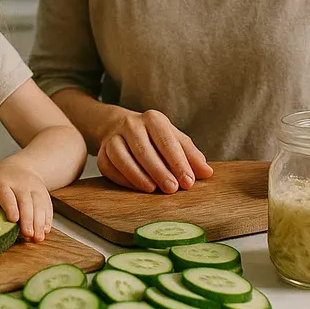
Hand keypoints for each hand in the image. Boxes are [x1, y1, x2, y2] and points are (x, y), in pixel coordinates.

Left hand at [0, 160, 51, 242]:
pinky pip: (47, 207)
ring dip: (39, 222)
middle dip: (28, 218)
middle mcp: (20, 184)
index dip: (11, 206)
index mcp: (2, 182)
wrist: (22, 166)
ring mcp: (34, 189)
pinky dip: (47, 219)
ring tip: (38, 237)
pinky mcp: (44, 194)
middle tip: (28, 234)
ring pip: (39, 204)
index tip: (14, 219)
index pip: (7, 195)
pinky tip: (45, 231)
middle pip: (26, 201)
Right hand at [97, 109, 214, 193]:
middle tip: (172, 189)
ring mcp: (113, 138)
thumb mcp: (174, 139)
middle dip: (159, 171)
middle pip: (144, 149)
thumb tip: (207, 172)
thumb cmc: (154, 137)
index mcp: (153, 119)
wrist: (119, 127)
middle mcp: (131, 124)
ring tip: (153, 189)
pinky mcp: (102, 153)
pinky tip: (137, 188)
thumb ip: (191, 155)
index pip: (166, 140)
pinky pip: (110, 167)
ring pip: (122, 156)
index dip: (178, 162)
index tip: (188, 181)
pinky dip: (123, 179)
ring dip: (138, 175)